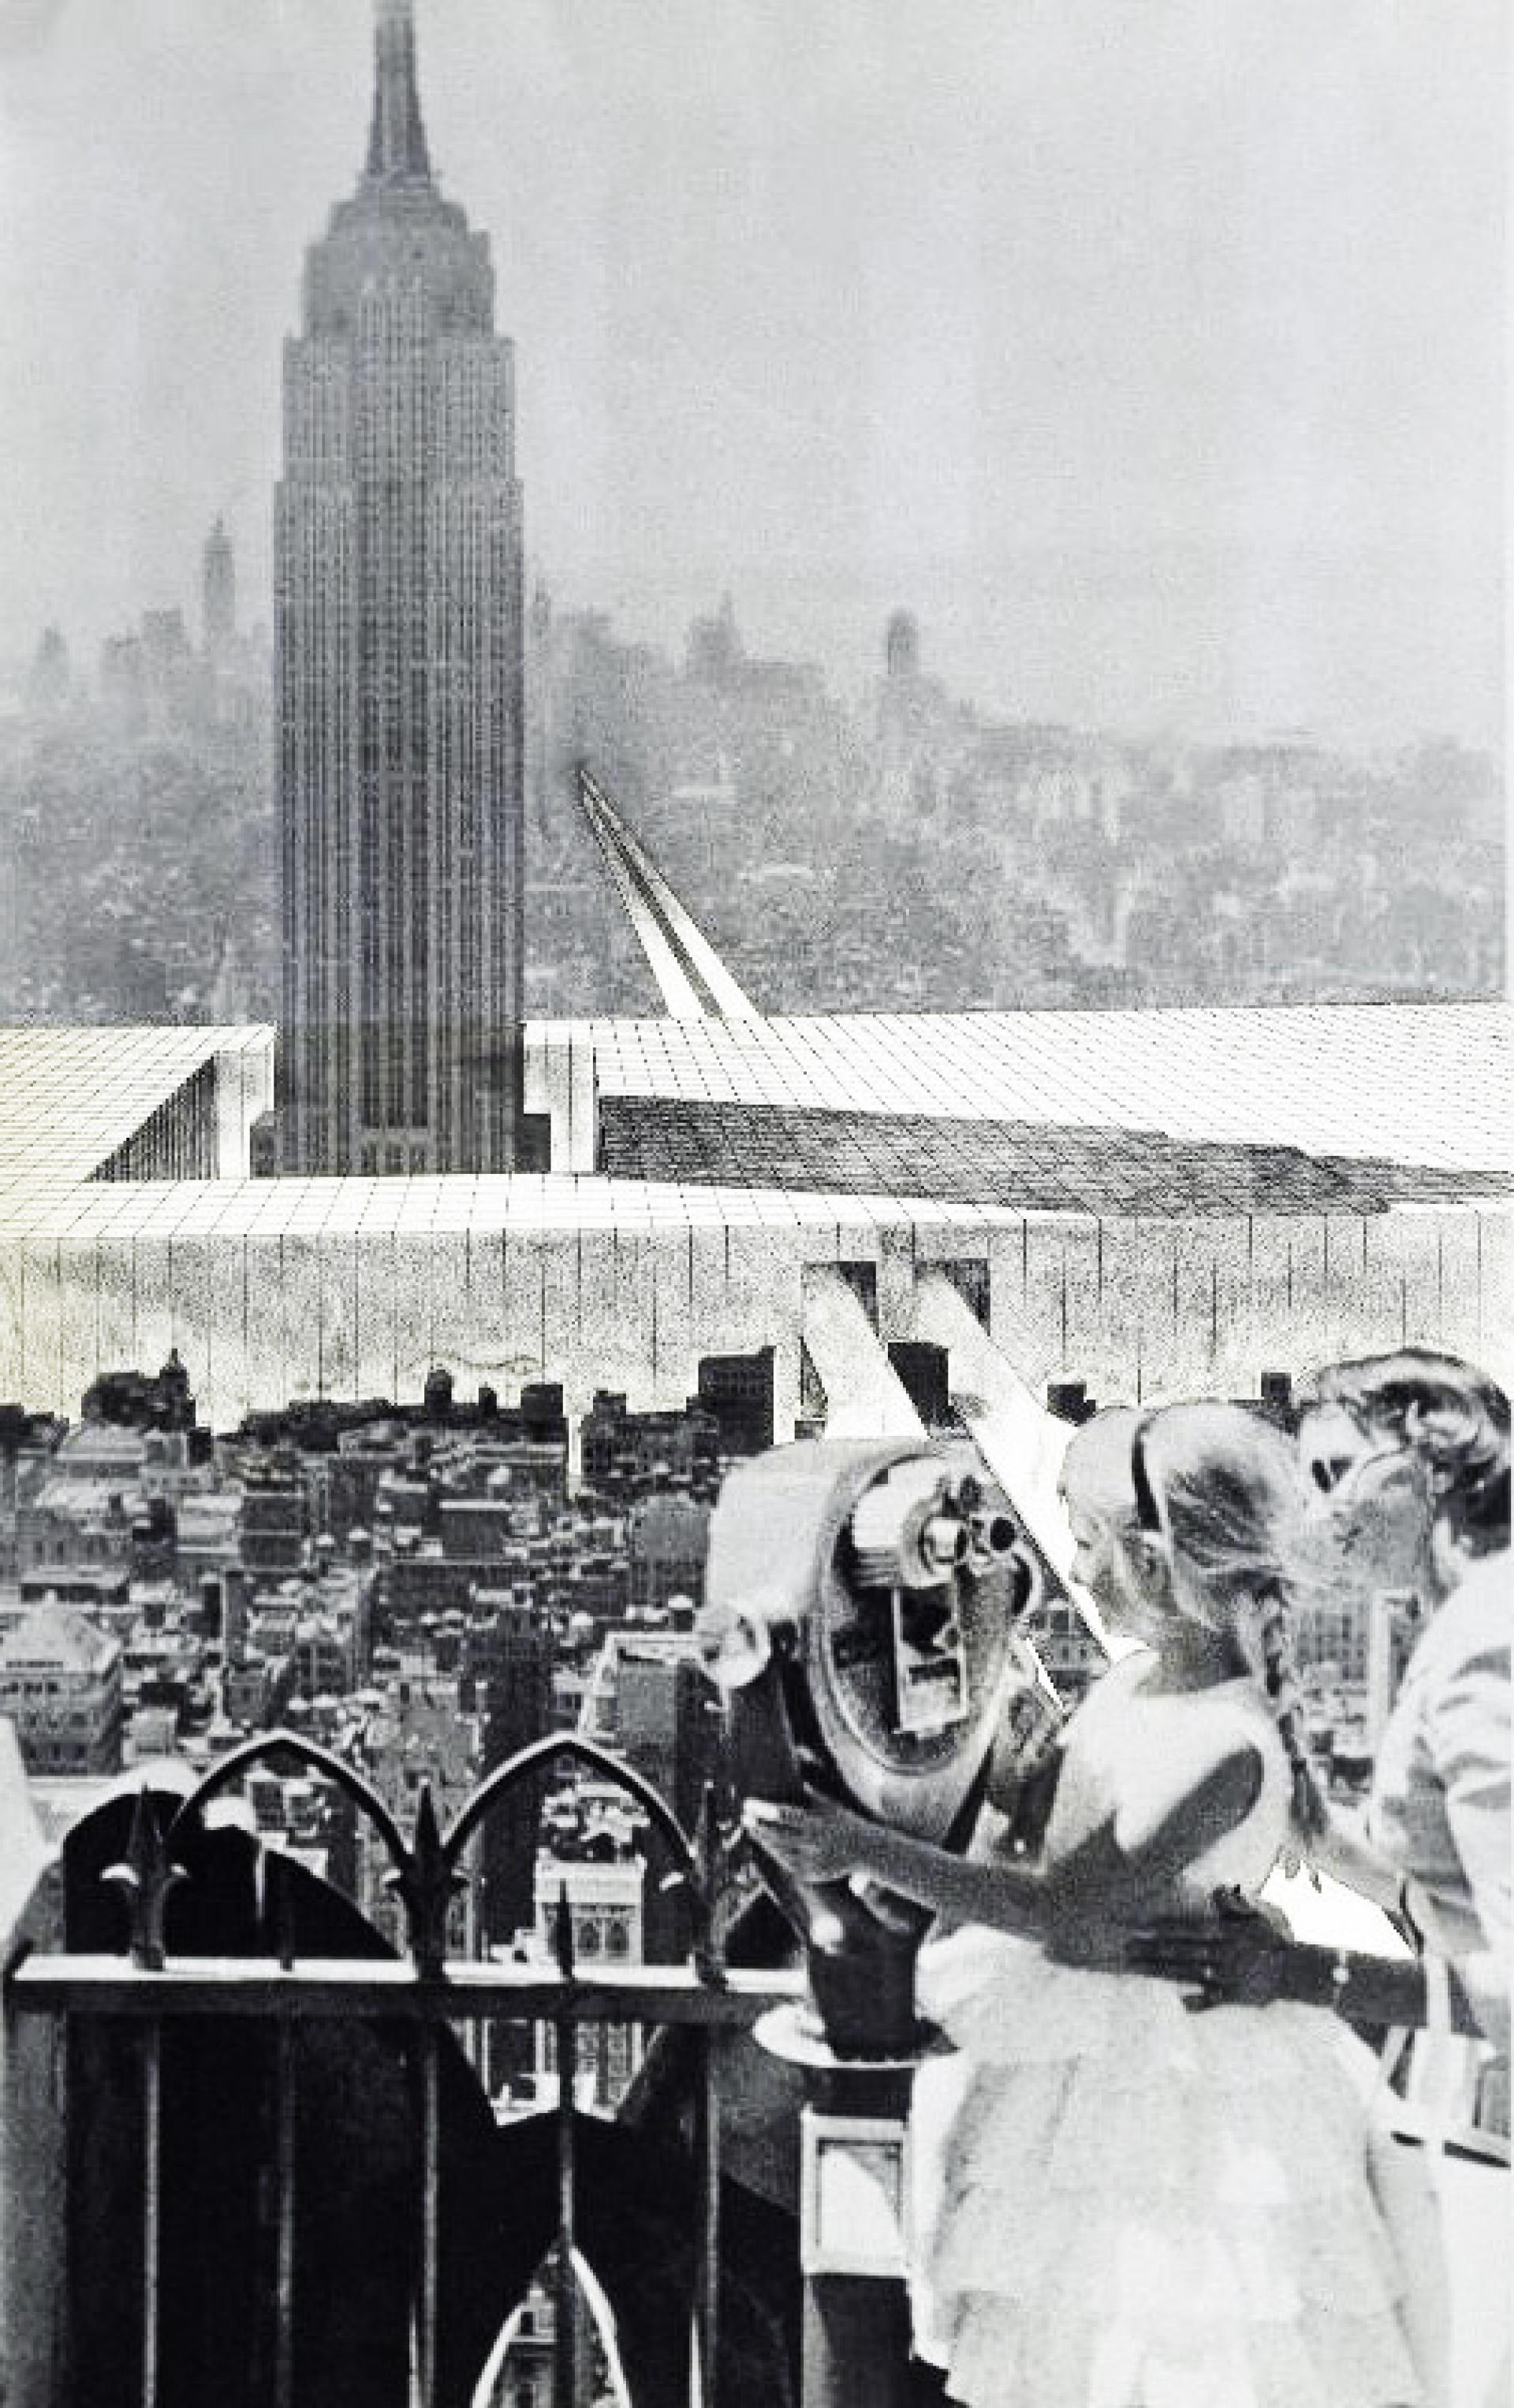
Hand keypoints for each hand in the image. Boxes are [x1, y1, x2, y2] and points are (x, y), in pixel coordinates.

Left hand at [742, 1794, 875, 1885]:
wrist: (866, 1850)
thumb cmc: (844, 1820)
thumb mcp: (828, 1804)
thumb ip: (808, 1791)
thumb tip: (791, 1767)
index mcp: (818, 1822)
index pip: (784, 1815)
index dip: (763, 1809)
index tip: (748, 1803)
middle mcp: (814, 1844)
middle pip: (777, 1835)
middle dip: (758, 1826)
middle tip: (744, 1816)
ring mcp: (812, 1861)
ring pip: (779, 1851)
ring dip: (763, 1840)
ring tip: (751, 1828)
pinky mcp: (811, 1874)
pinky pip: (787, 1864)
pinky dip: (775, 1853)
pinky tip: (766, 1844)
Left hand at [1123, 1889, 1295, 2011]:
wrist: (1296, 1971)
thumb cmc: (1271, 1940)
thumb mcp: (1255, 1916)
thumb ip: (1233, 1904)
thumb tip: (1217, 1889)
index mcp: (1227, 1933)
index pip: (1190, 1928)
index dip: (1165, 1926)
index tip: (1141, 1925)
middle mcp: (1224, 1953)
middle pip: (1182, 1950)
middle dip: (1152, 1948)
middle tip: (1126, 1946)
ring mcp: (1228, 1976)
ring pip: (1189, 1973)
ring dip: (1161, 1970)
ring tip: (1137, 1967)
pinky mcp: (1235, 1996)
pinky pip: (1213, 2000)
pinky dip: (1198, 2002)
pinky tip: (1180, 2003)